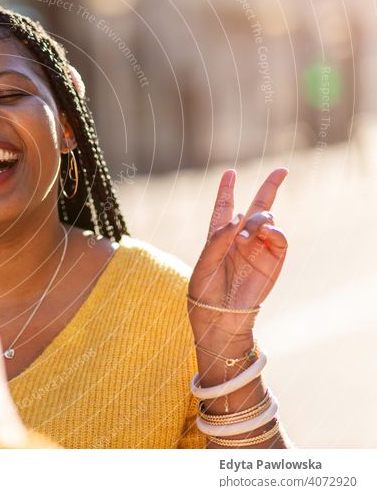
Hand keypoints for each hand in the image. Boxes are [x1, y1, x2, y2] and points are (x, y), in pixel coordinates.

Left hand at [188, 168, 288, 341]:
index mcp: (219, 236)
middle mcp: (241, 238)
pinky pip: (280, 239)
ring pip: (267, 219)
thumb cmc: (205, 290)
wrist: (220, 315)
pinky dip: (276, 231)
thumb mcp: (204, 262)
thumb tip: (238, 217)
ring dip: (259, 220)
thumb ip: (218, 238)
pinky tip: (268, 231)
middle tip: (282, 170)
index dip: (227, 189)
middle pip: (256, 206)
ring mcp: (258, 248)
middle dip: (270, 187)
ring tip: (247, 235)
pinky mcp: (272, 260)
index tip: (229, 173)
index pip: (224, 207)